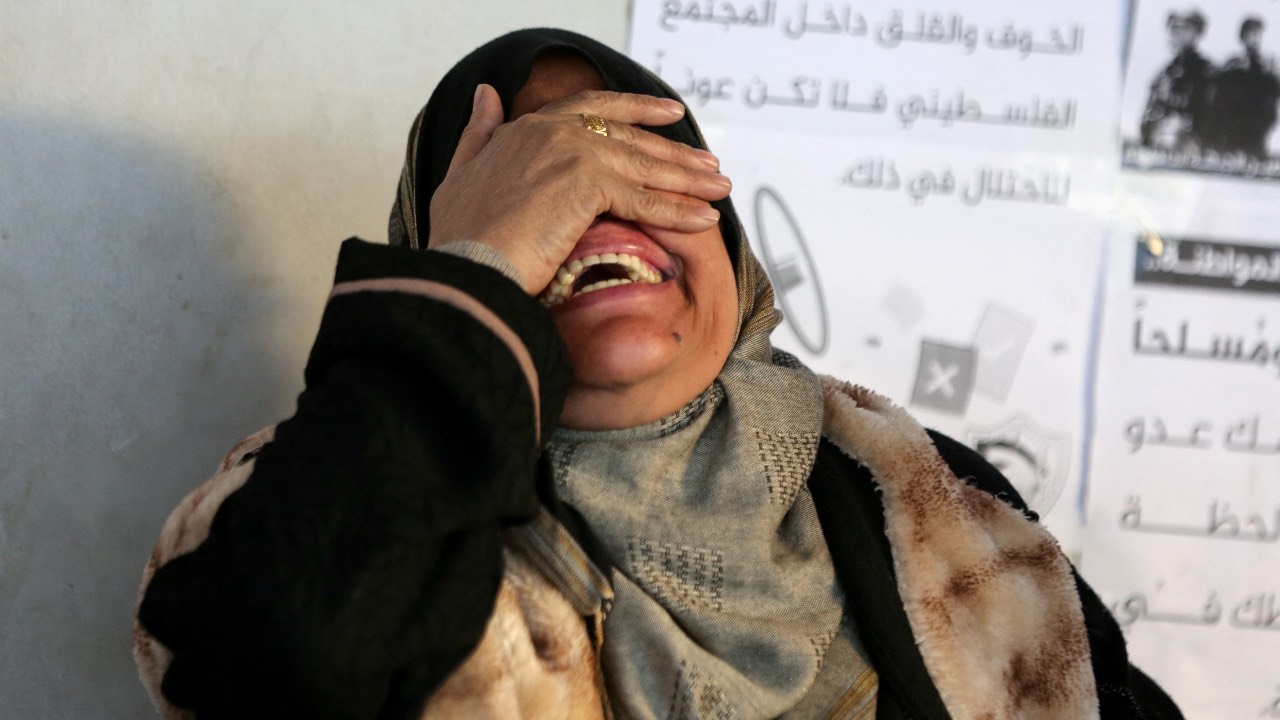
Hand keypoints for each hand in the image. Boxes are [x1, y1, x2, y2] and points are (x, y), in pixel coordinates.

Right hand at [428, 85, 731, 294]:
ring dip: (687, 179)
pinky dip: (678, 211)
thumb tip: (487, 93)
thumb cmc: (459, 238)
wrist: (467, 267)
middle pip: (628, 136)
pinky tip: (705, 219)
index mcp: (527, 127)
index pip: (592, 107)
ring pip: (643, 165)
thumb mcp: (462, 174)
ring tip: (719, 189)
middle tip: (708, 162)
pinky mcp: (588, 183)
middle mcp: (552, 131)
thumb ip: (479, 132)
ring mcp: (572, 152)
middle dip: (673, 150)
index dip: (634, 109)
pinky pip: (645, 199)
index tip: (668, 114)